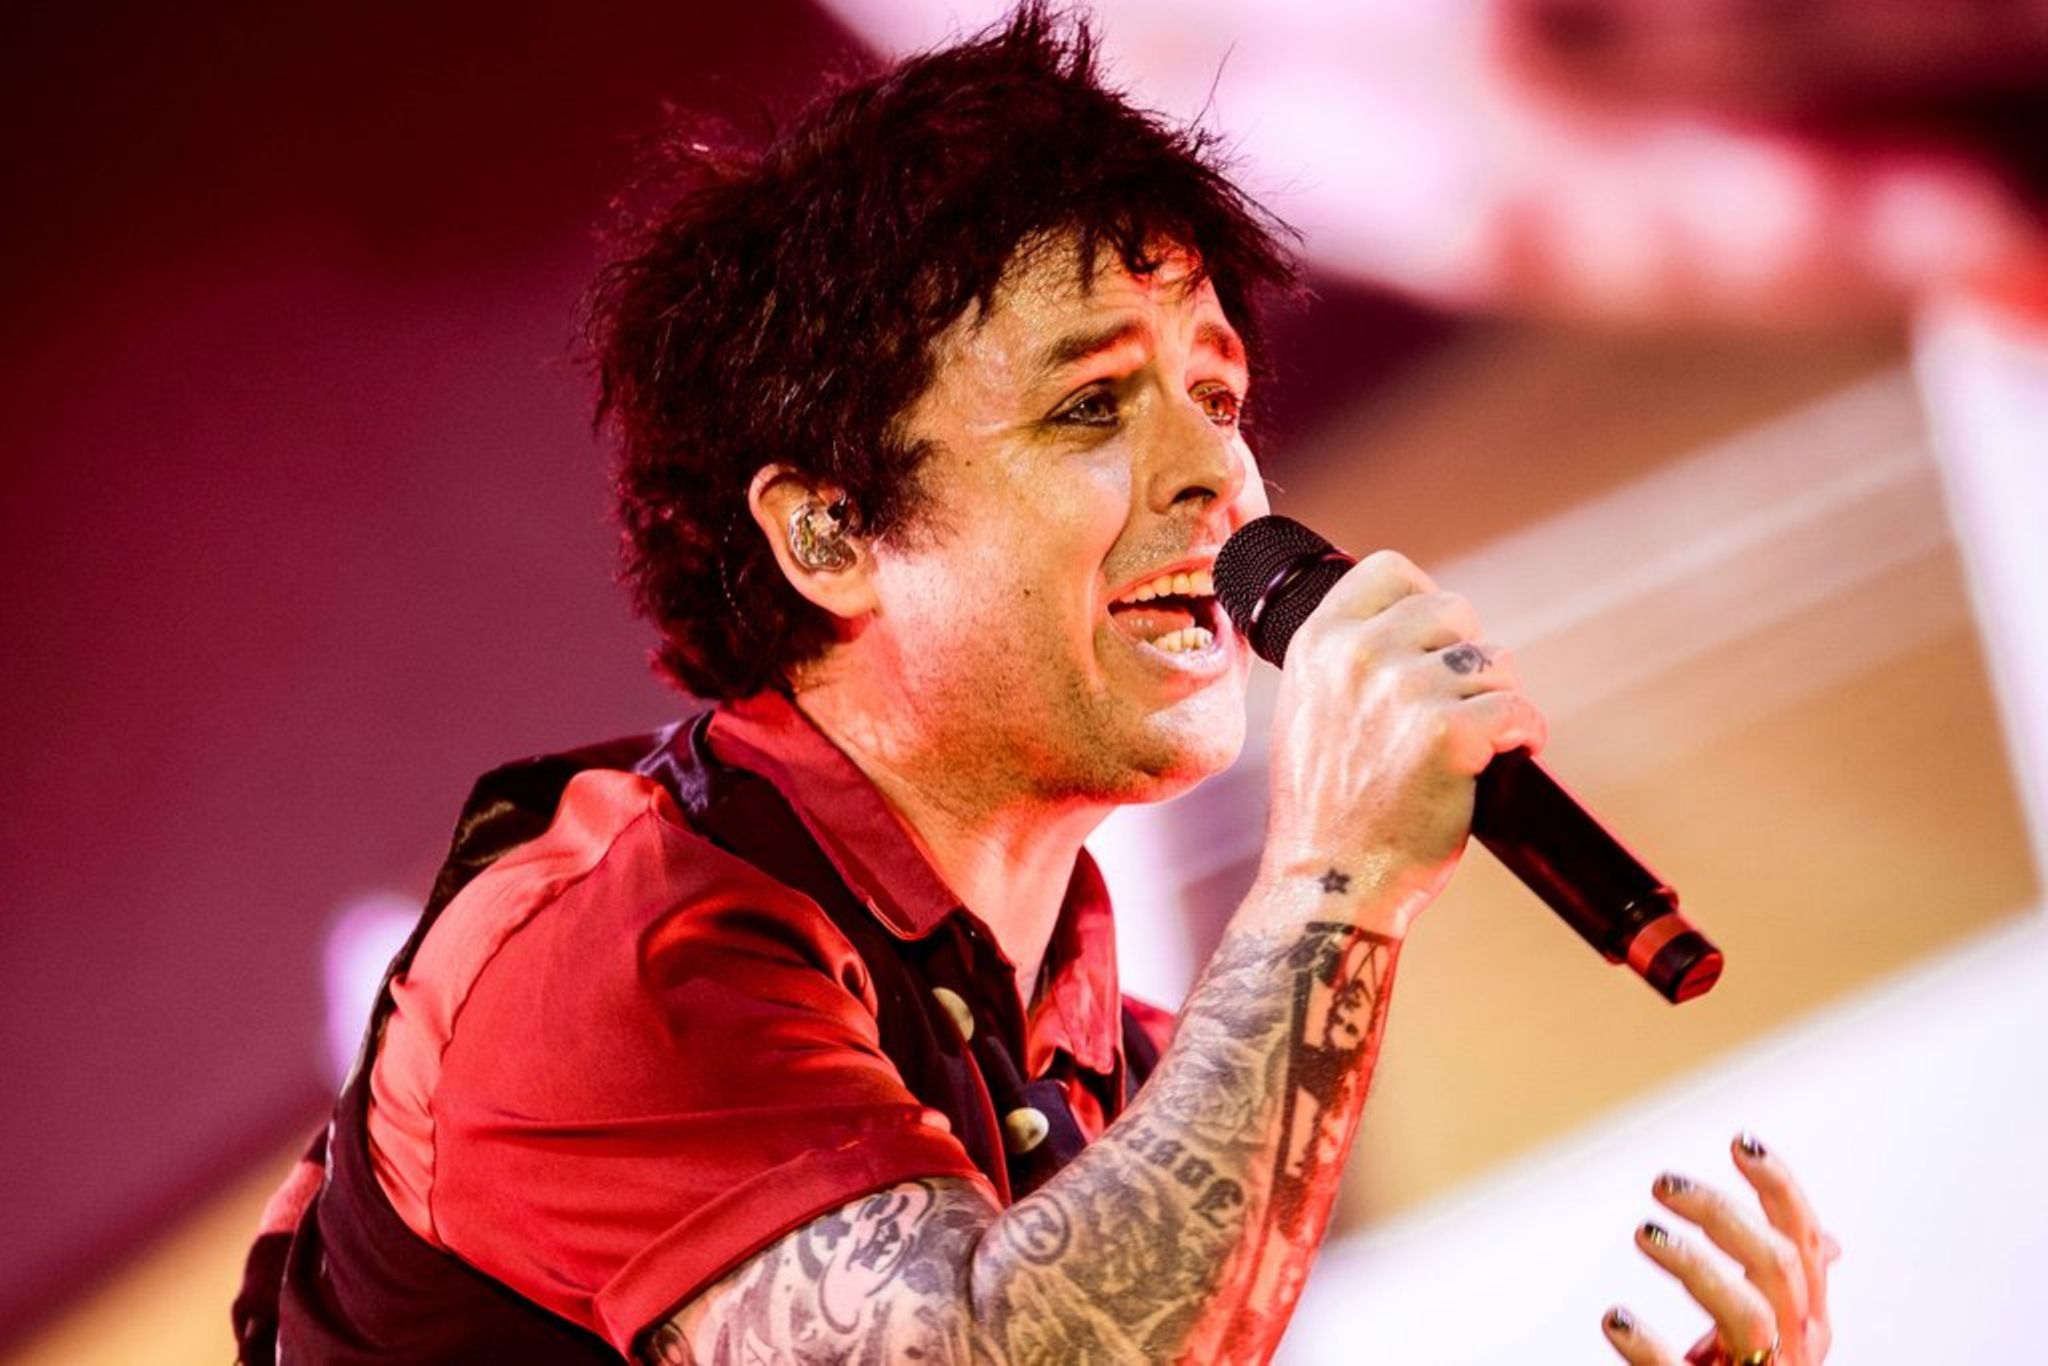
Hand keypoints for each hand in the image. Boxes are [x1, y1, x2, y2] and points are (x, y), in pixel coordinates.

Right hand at [1260, 550, 1545, 928]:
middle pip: (1454, 610)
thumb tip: (1410, 632)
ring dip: (1496, 699)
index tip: (1433, 644)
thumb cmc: (1325, 810)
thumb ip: (1346, 663)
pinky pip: (1519, 712)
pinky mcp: (1450, 734)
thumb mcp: (1308, 711)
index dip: (1424, 602)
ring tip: (1476, 744)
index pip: (1392, 571)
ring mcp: (1405, 691)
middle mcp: (1359, 655)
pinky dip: (1525, 736)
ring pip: (1495, 661)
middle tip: (1458, 708)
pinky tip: (1507, 758)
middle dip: (1467, 658)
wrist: (1327, 885)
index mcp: (1319, 642)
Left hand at [1603, 1134, 1839, 1364]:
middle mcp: (1797, 1350)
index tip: (1740, 1141)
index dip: (1780, 1189)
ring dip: (1695, 1265)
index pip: (1804, 1243)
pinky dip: (1648, 1348)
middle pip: (1779, 1268)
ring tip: (1644, 1232)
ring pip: (1752, 1317)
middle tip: (1662, 1184)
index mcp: (1807, 1323)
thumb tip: (1830, 1244)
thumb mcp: (1774, 1338)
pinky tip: (1614, 1319)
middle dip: (1723, 1215)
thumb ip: (1789, 1289)